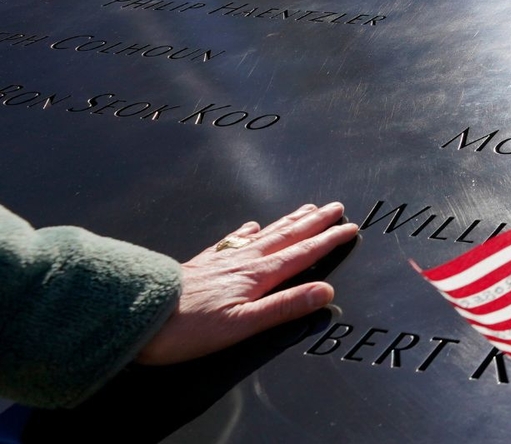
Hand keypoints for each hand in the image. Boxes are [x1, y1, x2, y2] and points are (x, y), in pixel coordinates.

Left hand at [136, 202, 359, 365]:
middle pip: (287, 236)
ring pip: (265, 233)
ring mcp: (222, 259)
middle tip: (335, 207)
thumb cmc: (187, 329)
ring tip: (306, 208)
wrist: (136, 314)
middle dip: (314, 222)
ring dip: (289, 221)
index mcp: (257, 276)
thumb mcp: (243, 325)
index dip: (328, 241)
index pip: (302, 254)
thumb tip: (325, 293)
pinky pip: (233, 239)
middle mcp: (243, 261)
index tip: (349, 228)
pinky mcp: (203, 263)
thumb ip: (285, 307)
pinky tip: (251, 226)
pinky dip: (247, 230)